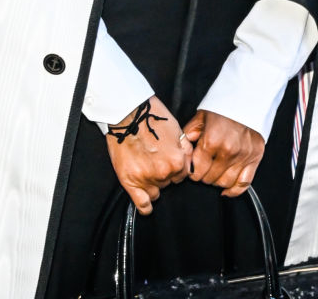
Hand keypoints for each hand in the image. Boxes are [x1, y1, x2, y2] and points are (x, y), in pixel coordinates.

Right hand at [106, 96, 192, 215]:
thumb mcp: (177, 130)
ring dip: (153, 183)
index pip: (182, 176)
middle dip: (164, 174)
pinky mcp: (129, 182)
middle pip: (169, 183)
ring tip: (144, 167)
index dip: (175, 168)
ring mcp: (146, 179)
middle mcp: (163, 173)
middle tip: (154, 159)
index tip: (167, 161)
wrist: (127, 112)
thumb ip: (186, 150)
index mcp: (177, 161)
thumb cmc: (152, 117)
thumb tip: (189, 163)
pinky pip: (142, 204)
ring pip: (156, 192)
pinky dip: (145, 205)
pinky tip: (145, 202)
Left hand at [183, 109, 263, 197]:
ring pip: (225, 183)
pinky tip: (226, 190)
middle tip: (202, 170)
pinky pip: (244, 184)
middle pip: (210, 178)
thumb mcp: (201, 117)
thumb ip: (189, 134)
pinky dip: (234, 191)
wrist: (248, 99)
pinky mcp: (255, 158)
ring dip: (216, 182)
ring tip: (213, 173)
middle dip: (203, 176)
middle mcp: (227, 151)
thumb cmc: (223, 108)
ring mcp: (242, 156)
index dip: (192, 172)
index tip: (192, 169)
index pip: (197, 170)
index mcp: (211, 141)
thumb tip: (183, 149)